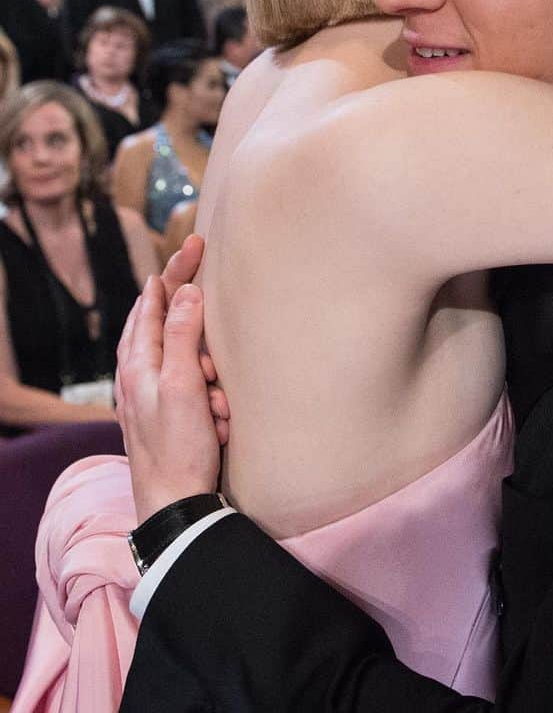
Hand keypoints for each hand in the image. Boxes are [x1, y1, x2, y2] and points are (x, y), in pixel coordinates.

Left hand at [120, 234, 225, 433]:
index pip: (156, 299)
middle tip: (219, 361)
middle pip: (174, 326)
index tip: (197, 241)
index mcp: (137, 360)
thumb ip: (182, 335)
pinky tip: (220, 421)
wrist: (176, 504)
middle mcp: (141, 372)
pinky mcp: (175, 411)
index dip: (177, 268)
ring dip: (215, 377)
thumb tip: (186, 290)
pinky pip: (202, 388)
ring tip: (219, 411)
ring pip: (195, 359)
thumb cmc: (177, 447)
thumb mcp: (182, 385)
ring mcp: (157, 392)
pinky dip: (215, 397)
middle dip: (206, 337)